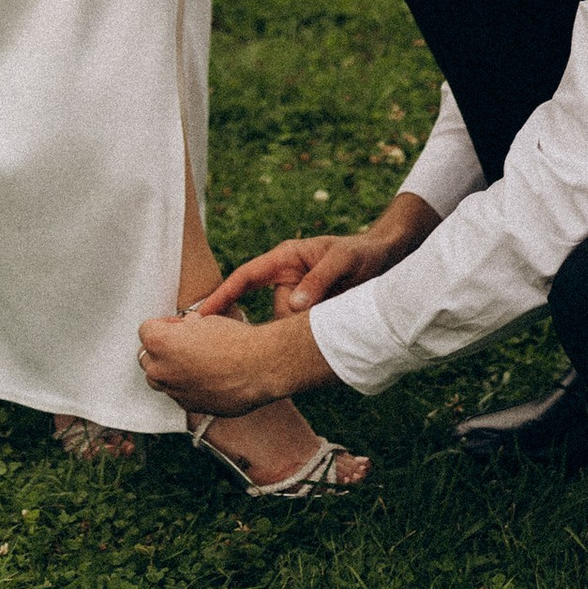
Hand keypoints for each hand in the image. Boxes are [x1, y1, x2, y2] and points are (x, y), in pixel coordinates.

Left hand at [136, 306, 326, 414]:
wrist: (259, 367)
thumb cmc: (235, 340)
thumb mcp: (207, 321)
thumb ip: (188, 327)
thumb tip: (186, 328)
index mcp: (160, 343)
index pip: (146, 330)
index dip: (165, 325)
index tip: (180, 326)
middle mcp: (161, 369)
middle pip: (147, 357)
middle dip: (163, 350)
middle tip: (187, 343)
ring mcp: (173, 391)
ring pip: (160, 379)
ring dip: (172, 370)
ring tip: (196, 362)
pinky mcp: (188, 406)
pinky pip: (179, 394)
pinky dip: (188, 386)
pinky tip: (208, 378)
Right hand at [196, 196, 435, 316]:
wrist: (387, 261)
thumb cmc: (362, 253)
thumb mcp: (342, 261)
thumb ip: (318, 280)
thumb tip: (293, 305)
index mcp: (284, 260)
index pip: (244, 278)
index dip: (222, 296)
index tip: (199, 316)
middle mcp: (285, 280)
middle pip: (272, 312)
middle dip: (291, 322)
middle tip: (320, 318)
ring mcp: (298, 299)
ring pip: (290, 328)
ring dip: (311, 329)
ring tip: (342, 311)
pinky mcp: (310, 315)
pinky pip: (303, 332)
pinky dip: (316, 334)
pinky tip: (337, 326)